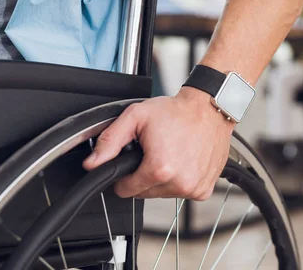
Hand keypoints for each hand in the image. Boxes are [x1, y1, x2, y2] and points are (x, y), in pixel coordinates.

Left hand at [83, 87, 232, 199]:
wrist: (210, 108)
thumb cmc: (178, 111)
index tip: (136, 159)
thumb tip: (92, 163)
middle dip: (145, 174)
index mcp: (159, 169)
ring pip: (163, 194)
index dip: (125, 174)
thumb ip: (109, 141)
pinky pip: (183, 192)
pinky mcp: (204, 189)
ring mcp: (194, 188)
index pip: (125, 191)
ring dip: (164, 178)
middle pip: (145, 192)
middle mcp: (179, 183)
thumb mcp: (136, 117)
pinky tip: (185, 160)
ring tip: (172, 153)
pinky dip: (181, 180)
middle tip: (156, 150)